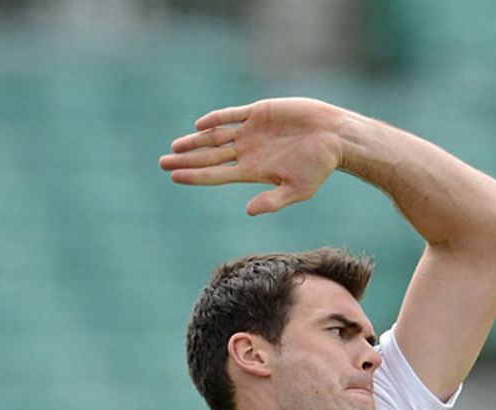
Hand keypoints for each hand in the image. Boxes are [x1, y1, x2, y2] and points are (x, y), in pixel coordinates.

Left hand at [159, 96, 346, 215]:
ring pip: (215, 136)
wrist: (334, 138)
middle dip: (186, 160)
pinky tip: (200, 125)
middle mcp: (247, 152)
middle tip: (162, 163)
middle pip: (210, 156)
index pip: (217, 175)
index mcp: (253, 172)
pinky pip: (231, 115)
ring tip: (174, 148)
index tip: (175, 178)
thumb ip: (272, 201)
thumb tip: (248, 211)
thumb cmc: (319, 167)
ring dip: (194, 142)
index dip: (196, 176)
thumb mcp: (297, 190)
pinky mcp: (258, 112)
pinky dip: (215, 119)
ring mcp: (251, 132)